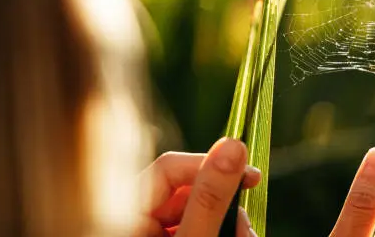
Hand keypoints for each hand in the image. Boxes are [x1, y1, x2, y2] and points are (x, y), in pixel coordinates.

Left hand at [135, 138, 260, 236]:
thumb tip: (233, 145)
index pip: (170, 166)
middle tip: (246, 228)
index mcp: (123, 211)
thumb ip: (209, 198)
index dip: (212, 166)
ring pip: (194, 210)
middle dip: (224, 204)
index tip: (251, 177)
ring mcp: (147, 231)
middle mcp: (133, 218)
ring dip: (226, 221)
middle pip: (186, 190)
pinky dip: (216, 230)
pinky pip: (192, 225)